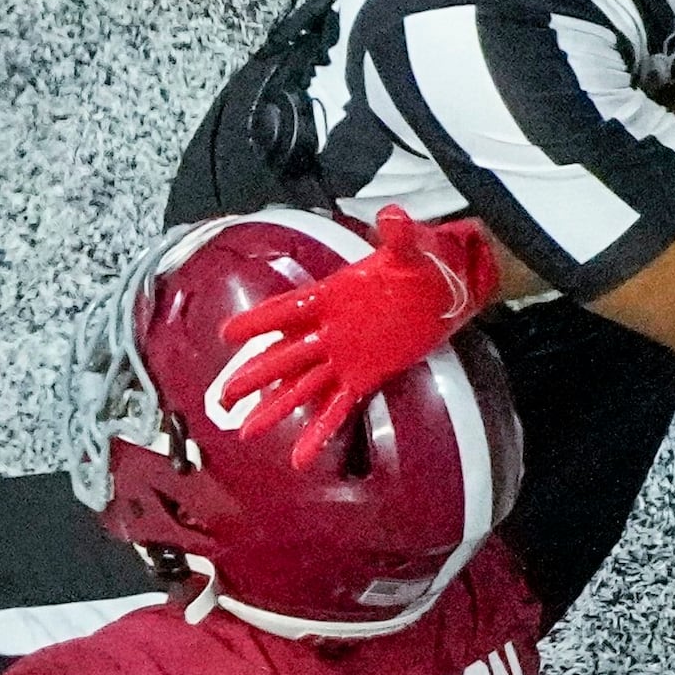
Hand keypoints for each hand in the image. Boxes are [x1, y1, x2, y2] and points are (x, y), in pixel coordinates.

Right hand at [204, 208, 494, 469]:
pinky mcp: (364, 378)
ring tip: (245, 431)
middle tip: (224, 395)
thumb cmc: (427, 261)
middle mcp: (330, 330)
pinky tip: (300, 457)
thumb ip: (399, 238)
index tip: (229, 334)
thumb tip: (392, 216)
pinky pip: (337, 407)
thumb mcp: (413, 249)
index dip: (260, 321)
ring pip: (301, 387)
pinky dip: (319, 431)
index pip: (288, 310)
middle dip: (254, 376)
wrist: (451, 285)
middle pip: (284, 356)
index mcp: (333, 296)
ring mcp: (344, 358)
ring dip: (274, 407)